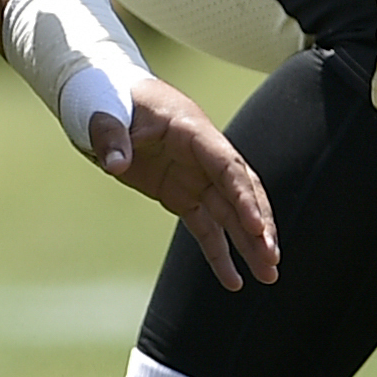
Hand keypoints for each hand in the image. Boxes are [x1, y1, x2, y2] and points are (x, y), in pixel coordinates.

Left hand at [84, 78, 281, 291]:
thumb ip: (111, 137)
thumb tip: (115, 164)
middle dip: (258, 226)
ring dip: (249, 245)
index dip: (244, 196)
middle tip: (271, 258)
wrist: (104, 97)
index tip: (256, 227)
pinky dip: (218, 252)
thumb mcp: (105, 111)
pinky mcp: (182, 194)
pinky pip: (206, 227)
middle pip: (240, 193)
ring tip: (268, 276)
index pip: (227, 166)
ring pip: (230, 215)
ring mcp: (195, 177)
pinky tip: (233, 280)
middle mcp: (203, 156)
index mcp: (192, 131)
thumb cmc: (110, 97)